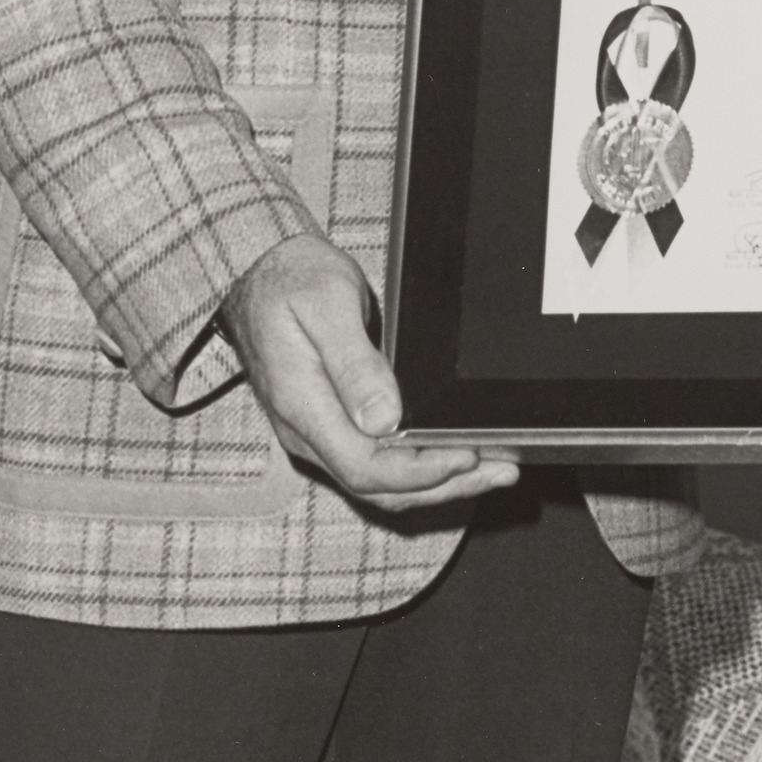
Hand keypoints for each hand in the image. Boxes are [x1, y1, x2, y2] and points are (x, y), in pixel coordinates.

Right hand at [222, 234, 516, 510]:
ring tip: (494, 468)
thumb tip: (383, 420)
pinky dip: (419, 467)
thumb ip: (353, 365)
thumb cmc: (292, 282)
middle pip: (379, 487)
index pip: (365, 467)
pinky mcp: (332, 423)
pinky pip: (376, 462)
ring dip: (438, 482)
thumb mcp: (327, 306)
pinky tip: (455, 454)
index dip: (422, 471)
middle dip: (444, 485)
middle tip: (501, 470)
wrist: (260, 273)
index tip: (468, 455)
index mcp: (303, 407)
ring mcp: (319, 432)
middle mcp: (308, 432)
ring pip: (380, 482)